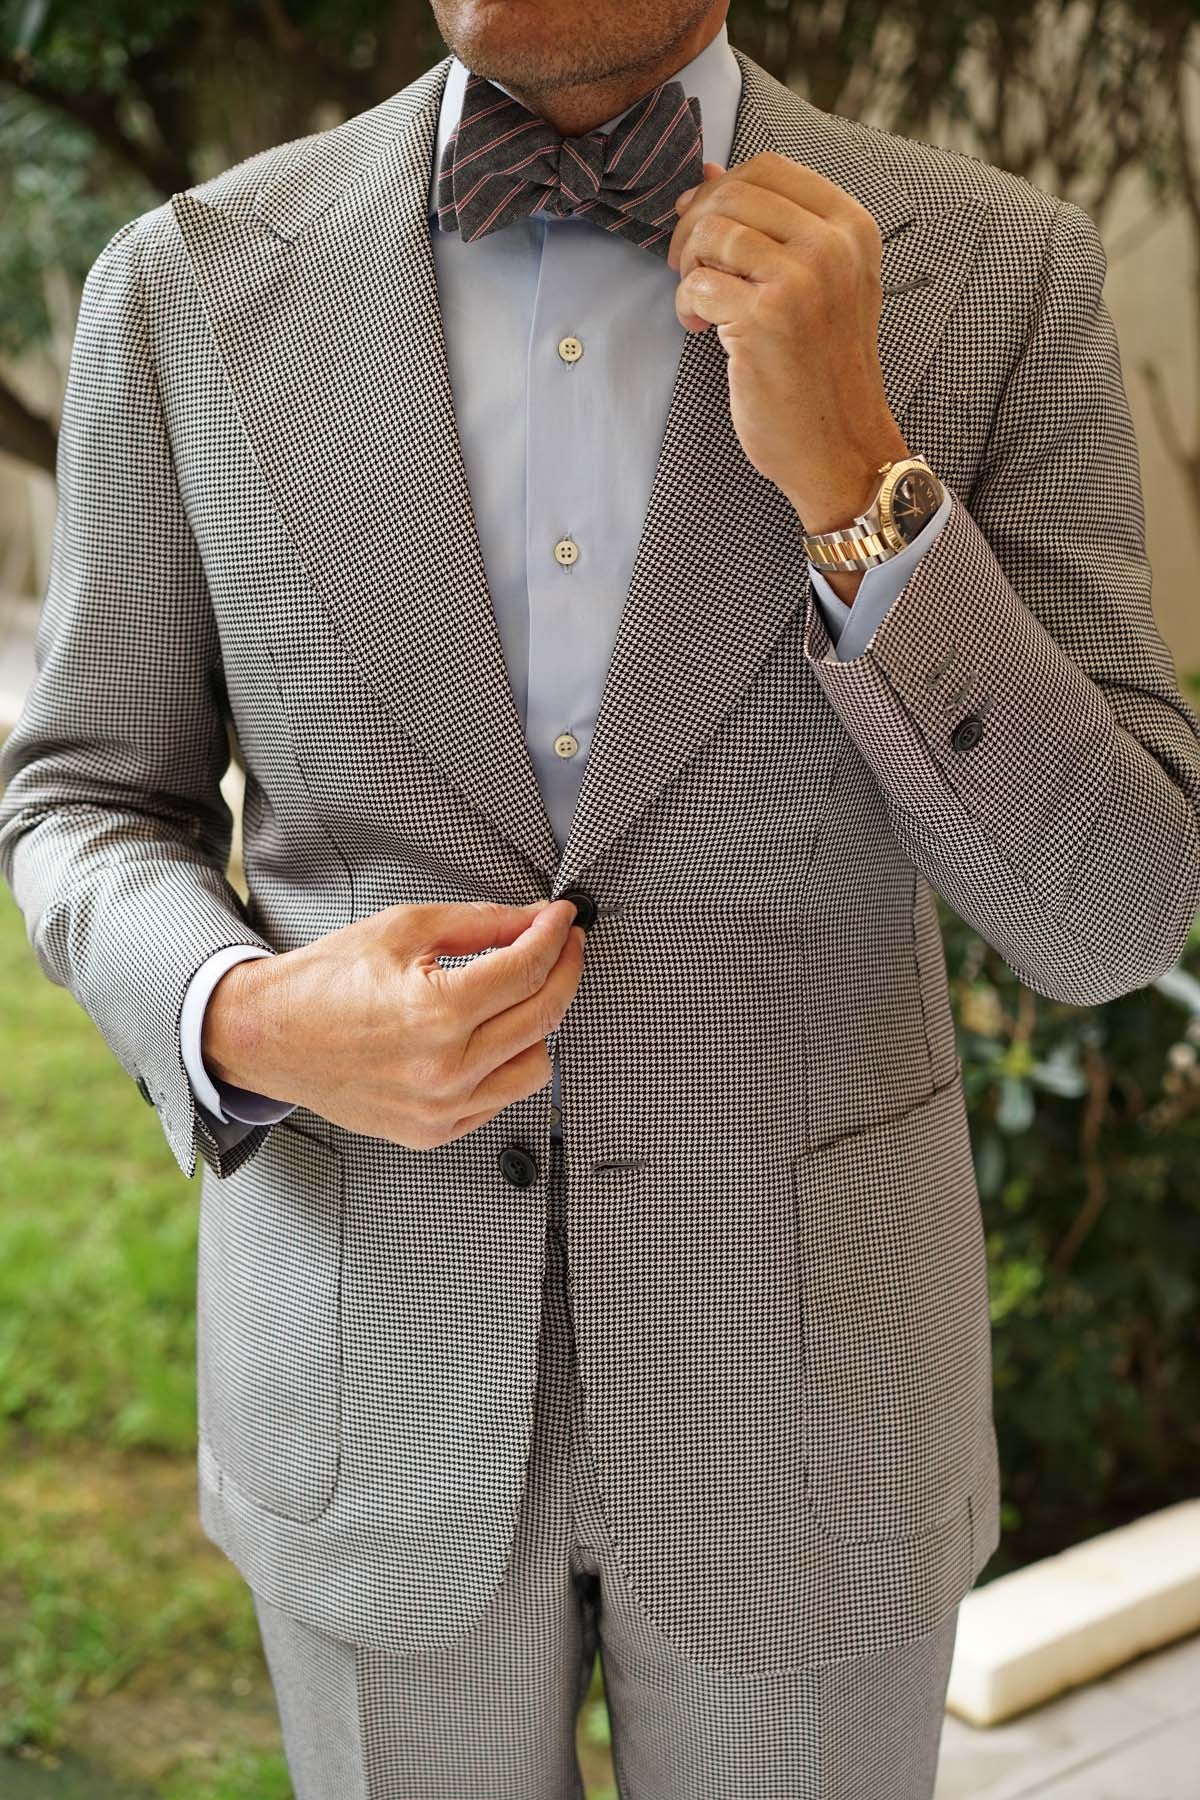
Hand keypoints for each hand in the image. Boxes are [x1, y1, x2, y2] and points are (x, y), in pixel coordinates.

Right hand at [201, 899, 585, 1149]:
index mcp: (436, 1013)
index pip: (527, 970)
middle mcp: (444, 1069)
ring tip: (519, 994)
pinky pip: (501, 1100)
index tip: (564, 919)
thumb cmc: (326, 980)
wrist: (270, 1036)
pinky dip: (507, 1064)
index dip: (555, 936)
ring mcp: (440, 1109)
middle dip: (563, 970)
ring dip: (539, 1024)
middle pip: (543, 1016)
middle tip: (562, 944)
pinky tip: (489, 1035)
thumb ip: (481, 923)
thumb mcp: (404, 930)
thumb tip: (535, 918)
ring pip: (536, 1066)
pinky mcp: (433, 1132)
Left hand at [666, 151, 910, 535]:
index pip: (769, 168)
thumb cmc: (823, 370)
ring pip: (711, 233)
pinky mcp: (766, 319)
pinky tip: (703, 331)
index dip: (721, 190)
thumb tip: (708, 174)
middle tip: (688, 267)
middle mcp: (832, 246)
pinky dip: (687, 307)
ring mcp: (802, 280)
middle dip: (693, 227)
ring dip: (689, 267)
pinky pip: (698, 285)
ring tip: (702, 304)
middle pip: (733, 193)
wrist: (841, 446)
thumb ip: (773, 229)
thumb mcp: (820, 285)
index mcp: (851, 227)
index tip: (703, 226)